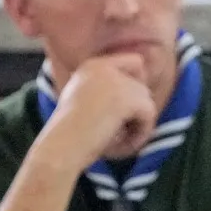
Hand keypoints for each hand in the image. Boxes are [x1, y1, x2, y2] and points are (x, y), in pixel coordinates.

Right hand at [37, 54, 157, 168]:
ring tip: (122, 142)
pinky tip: (126, 145)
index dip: (138, 84)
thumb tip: (136, 100)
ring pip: (147, 100)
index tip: (130, 109)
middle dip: (137, 109)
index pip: (134, 62)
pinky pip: (149, 113)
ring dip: (139, 123)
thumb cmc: (67, 136)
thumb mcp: (81, 104)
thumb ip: (104, 94)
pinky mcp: (127, 98)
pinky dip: (142, 132)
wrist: (61, 147)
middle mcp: (104, 66)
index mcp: (91, 66)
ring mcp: (116, 80)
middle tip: (124, 131)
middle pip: (141, 84)